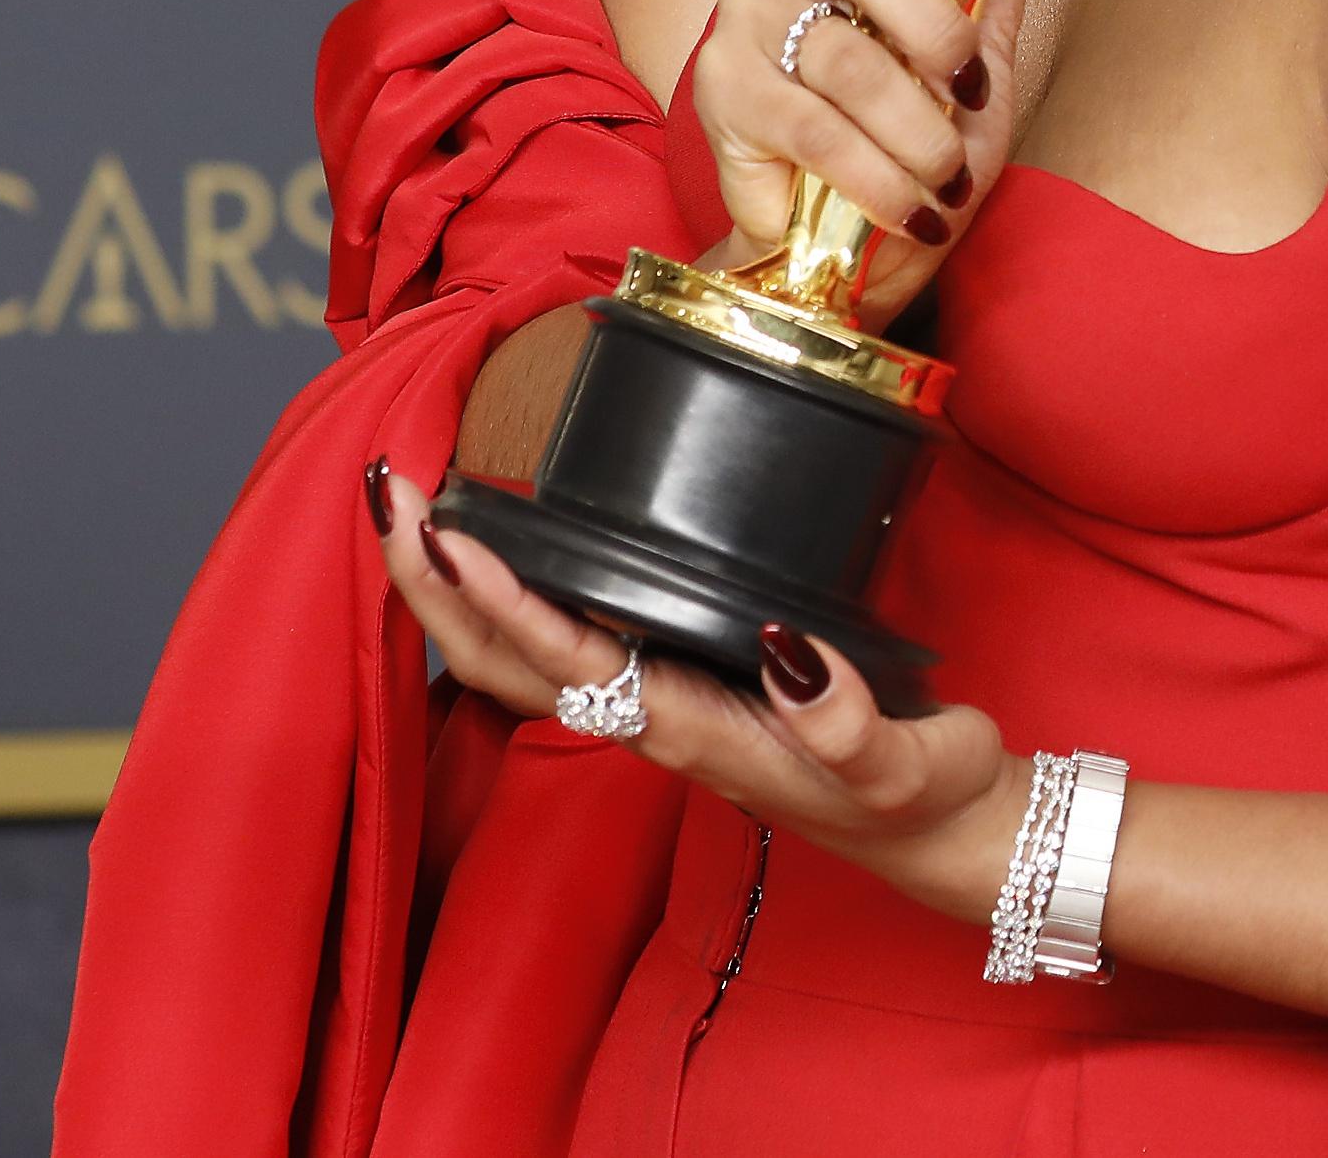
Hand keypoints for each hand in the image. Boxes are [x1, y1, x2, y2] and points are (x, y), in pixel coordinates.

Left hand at [371, 463, 1022, 915]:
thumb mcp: (904, 766)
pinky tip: (496, 555)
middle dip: (438, 587)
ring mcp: (658, 707)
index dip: (509, 603)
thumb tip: (791, 656)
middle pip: (507, 666)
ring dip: (453, 592)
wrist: (938, 834)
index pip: (576, 662)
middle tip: (389, 492)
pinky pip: (562, 645)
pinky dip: (507, 596)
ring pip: (520, 659)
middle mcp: (655, 721)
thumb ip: (847, 724)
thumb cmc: (921, 795)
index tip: (454, 537)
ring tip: (411, 508)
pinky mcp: (676, 689)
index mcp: (695, 733)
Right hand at [702, 0, 1114, 320]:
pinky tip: (909, 207)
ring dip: (919, 135)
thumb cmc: (925, 122)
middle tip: (968, 90)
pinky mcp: (721, 93)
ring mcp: (743, 15)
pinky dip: (880, 179)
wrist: (860, 240)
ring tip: (947, 177)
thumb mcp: (988, 23)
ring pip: (848, 60)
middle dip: (935, 33)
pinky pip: (817, 131)